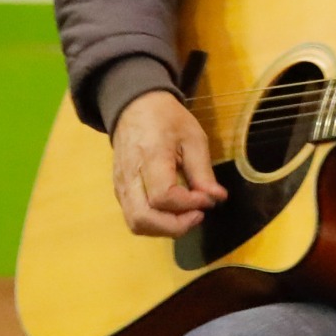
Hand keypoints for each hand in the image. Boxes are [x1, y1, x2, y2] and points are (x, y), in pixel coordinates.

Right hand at [109, 88, 224, 239]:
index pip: (163, 196)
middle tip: (197, 215)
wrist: (135, 107)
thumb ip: (203, 171)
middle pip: (143, 218)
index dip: (189, 204)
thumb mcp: (193, 138)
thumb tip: (216, 199)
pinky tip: (173, 212)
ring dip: (164, 228)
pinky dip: (155, 223)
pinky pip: (134, 217)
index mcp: (150, 156)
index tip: (208, 197)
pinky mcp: (119, 191)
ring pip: (135, 224)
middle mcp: (129, 175)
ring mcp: (120, 185)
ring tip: (186, 216)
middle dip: (174, 226)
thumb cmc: (167, 120)